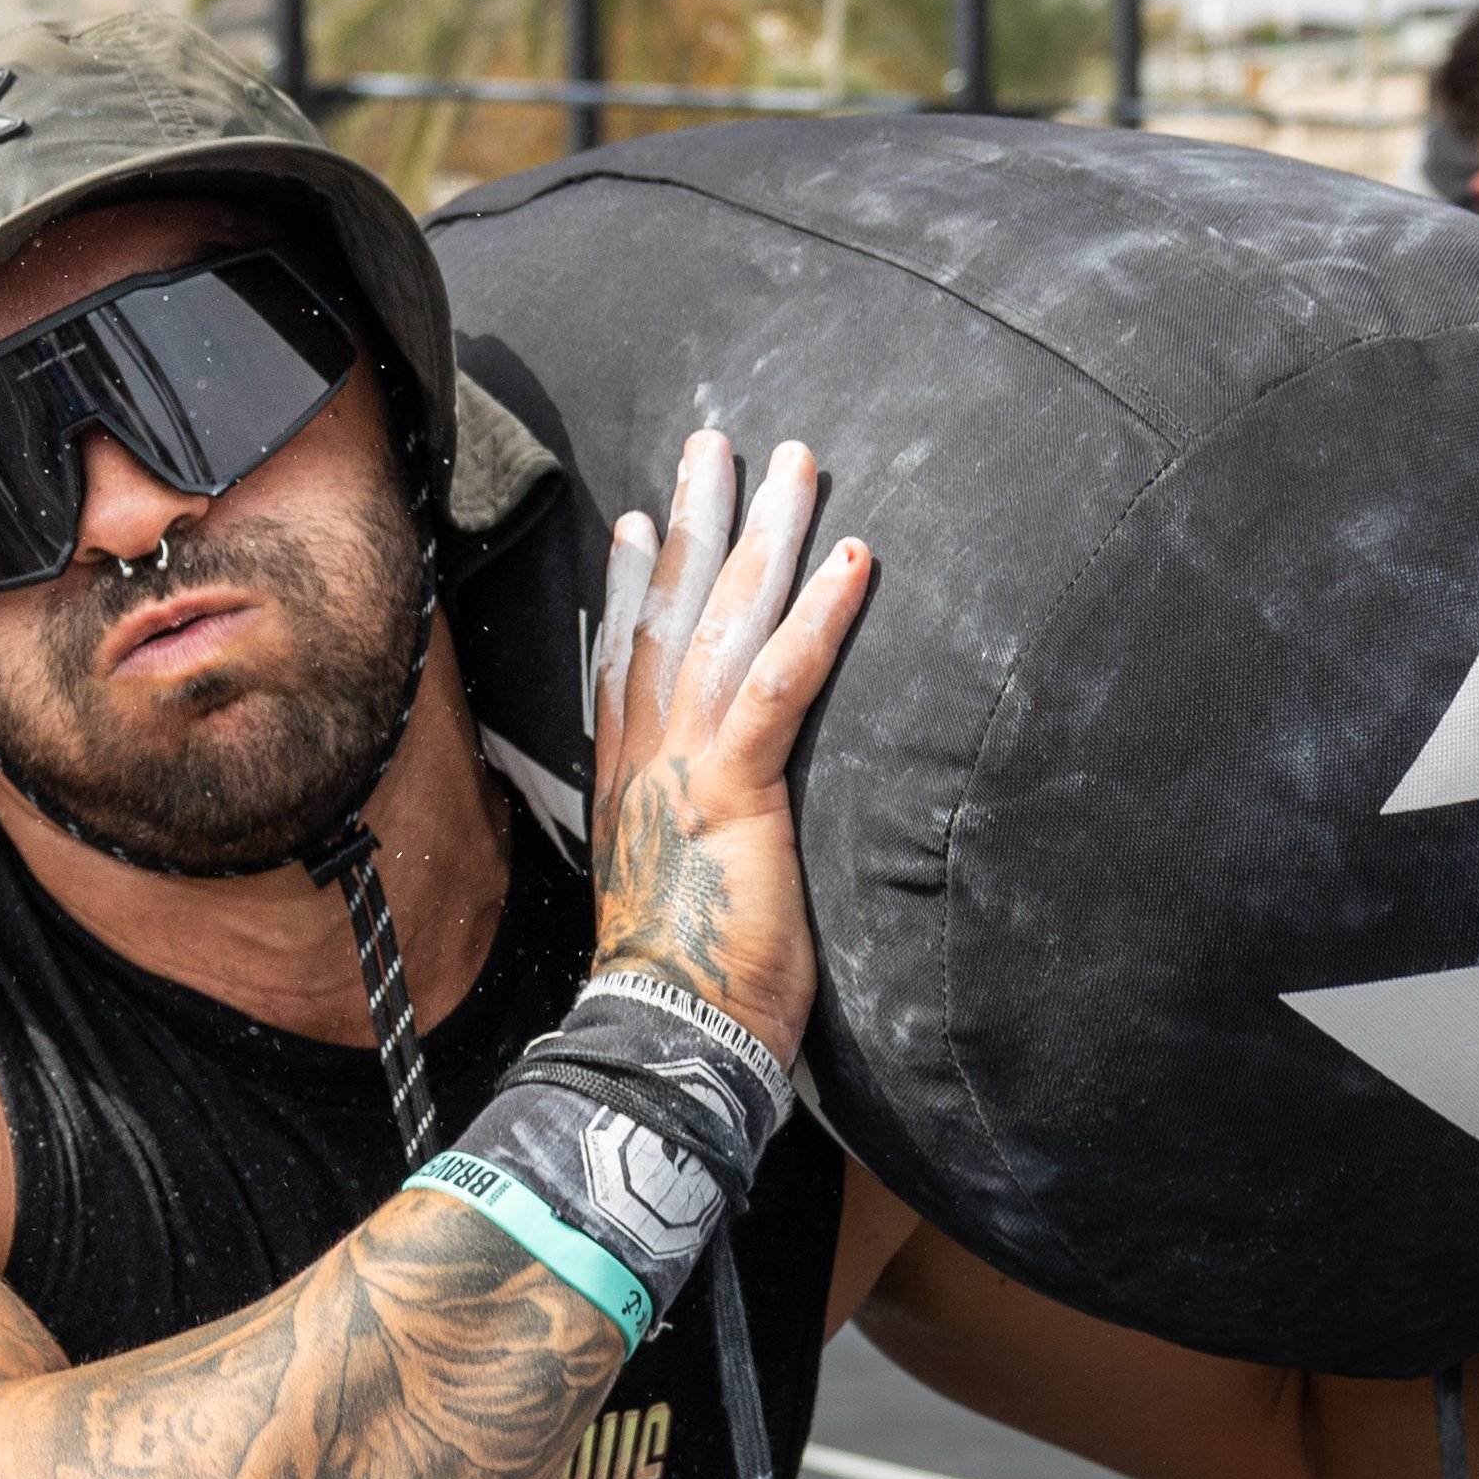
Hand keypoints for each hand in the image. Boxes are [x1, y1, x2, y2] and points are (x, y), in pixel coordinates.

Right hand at [587, 432, 872, 1063]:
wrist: (666, 1036)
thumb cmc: (686, 987)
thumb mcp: (676, 893)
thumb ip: (690, 842)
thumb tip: (712, 834)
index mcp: (630, 783)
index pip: (626, 659)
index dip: (634, 582)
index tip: (642, 518)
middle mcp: (647, 758)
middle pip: (669, 611)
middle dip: (697, 520)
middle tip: (715, 443)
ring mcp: (686, 765)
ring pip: (723, 622)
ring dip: (763, 535)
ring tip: (795, 465)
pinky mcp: (737, 788)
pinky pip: (780, 682)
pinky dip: (818, 617)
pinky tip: (852, 558)